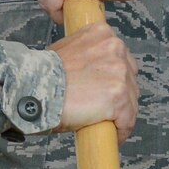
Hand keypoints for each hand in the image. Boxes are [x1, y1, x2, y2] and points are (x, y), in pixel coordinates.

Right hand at [48, 18, 138, 137]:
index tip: (106, 89)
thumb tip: (89, 72)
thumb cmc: (44, 74)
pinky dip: (121, 130)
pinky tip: (112, 134)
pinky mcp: (119, 96)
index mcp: (102, 34)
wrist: (37, 87)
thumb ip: (85, 55)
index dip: (113, 76)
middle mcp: (115, 48)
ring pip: (131, 99)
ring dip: (121, 113)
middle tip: (103, 107)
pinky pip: (127, 119)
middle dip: (119, 94)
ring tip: (105, 123)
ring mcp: (120, 72)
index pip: (119, 57)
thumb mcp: (66, 49)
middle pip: (129, 77)